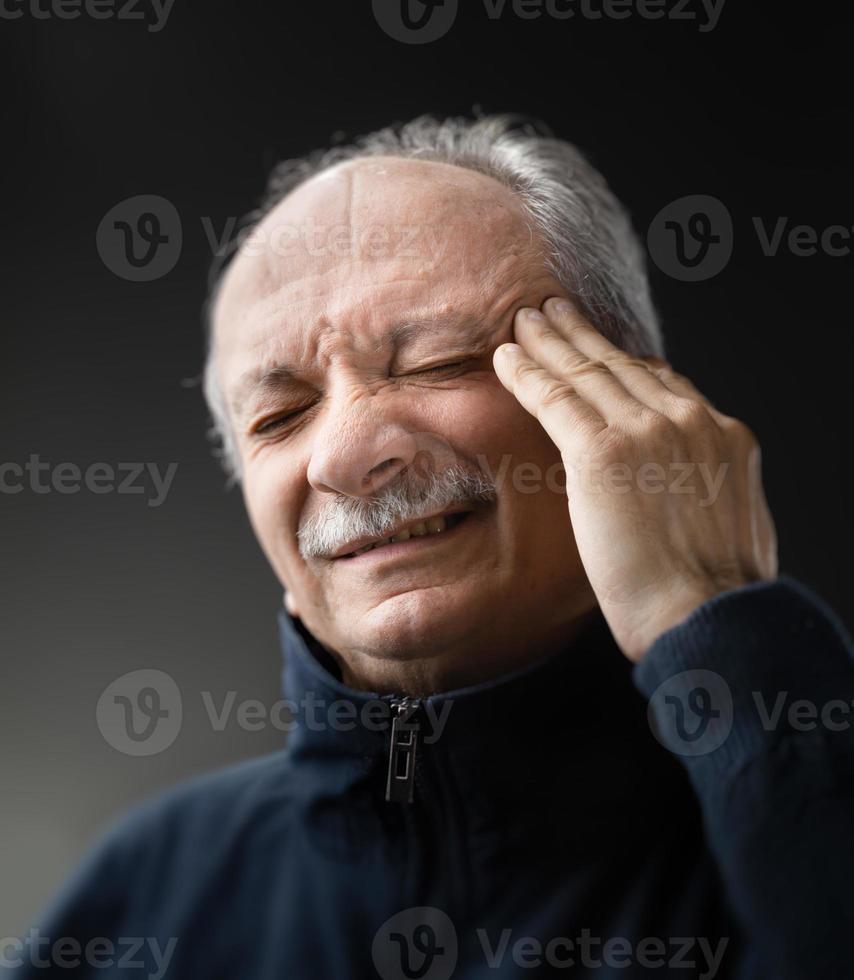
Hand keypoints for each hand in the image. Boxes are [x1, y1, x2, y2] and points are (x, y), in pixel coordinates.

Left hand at [492, 297, 777, 661]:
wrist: (709, 618)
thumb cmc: (713, 596)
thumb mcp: (728, 526)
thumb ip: (702, 490)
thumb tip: (682, 492)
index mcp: (723, 437)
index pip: (664, 384)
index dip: (624, 362)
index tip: (602, 351)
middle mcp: (690, 421)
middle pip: (623, 365)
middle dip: (582, 337)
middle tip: (553, 312)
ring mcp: (649, 432)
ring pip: (587, 373)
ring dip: (550, 343)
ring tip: (525, 320)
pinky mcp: (605, 452)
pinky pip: (556, 399)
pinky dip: (528, 374)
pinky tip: (505, 358)